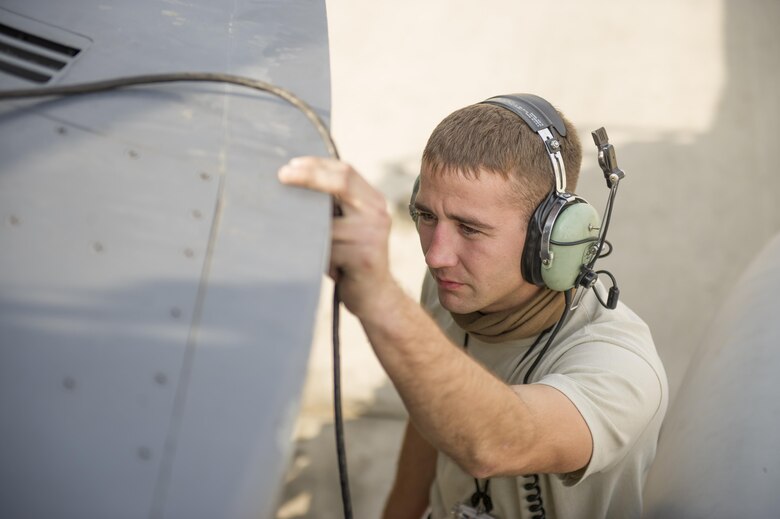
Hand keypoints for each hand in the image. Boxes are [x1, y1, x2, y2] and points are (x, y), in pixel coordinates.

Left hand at [278, 157, 393, 315]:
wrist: (375, 297)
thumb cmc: (350, 259)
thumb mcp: (347, 226)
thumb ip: (333, 206)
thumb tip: (292, 181)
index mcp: (373, 201)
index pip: (345, 171)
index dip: (316, 165)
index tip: (290, 166)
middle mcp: (377, 213)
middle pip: (341, 182)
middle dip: (309, 176)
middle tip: (282, 176)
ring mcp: (373, 234)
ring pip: (327, 221)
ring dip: (308, 228)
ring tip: (295, 237)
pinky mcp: (363, 257)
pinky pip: (328, 247)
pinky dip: (316, 254)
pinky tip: (318, 263)